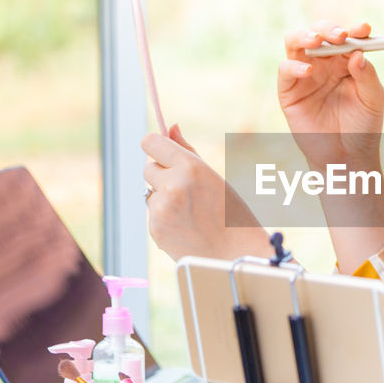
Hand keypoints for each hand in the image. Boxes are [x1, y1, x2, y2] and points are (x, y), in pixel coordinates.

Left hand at [142, 123, 268, 260]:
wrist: (235, 256)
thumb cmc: (231, 213)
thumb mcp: (213, 177)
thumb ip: (188, 151)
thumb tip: (171, 126)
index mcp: (190, 167)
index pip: (151, 142)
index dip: (155, 145)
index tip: (160, 150)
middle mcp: (172, 185)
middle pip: (148, 167)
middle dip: (162, 175)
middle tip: (185, 189)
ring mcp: (161, 209)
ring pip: (150, 192)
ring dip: (163, 197)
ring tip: (190, 212)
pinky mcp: (154, 228)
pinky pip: (153, 213)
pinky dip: (165, 217)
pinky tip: (186, 227)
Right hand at [279, 21, 383, 169]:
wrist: (346, 155)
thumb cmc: (362, 126)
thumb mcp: (372, 100)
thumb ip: (367, 76)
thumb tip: (358, 53)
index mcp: (345, 61)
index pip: (347, 37)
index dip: (355, 30)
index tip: (364, 30)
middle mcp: (323, 63)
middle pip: (319, 32)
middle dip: (328, 28)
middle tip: (340, 35)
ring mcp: (304, 74)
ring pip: (296, 42)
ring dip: (305, 35)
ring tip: (317, 40)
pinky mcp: (289, 90)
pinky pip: (285, 69)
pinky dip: (294, 66)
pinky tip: (308, 72)